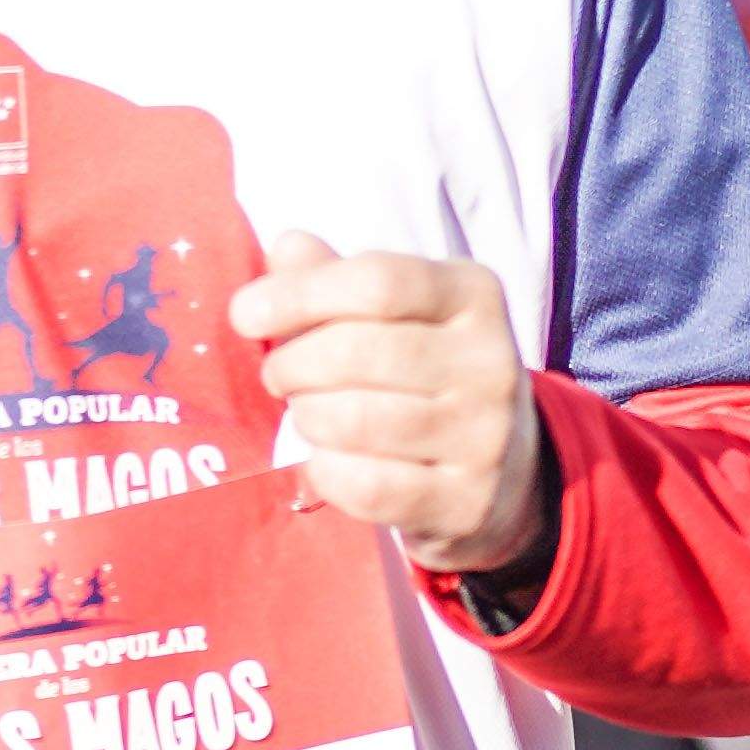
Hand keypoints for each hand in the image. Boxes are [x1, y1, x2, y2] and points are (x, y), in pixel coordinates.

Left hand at [233, 234, 550, 574]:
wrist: (505, 472)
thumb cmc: (425, 372)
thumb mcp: (396, 312)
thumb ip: (336, 277)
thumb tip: (287, 248)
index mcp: (473, 294)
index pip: (376, 281)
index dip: (297, 295)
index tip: (245, 315)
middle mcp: (491, 360)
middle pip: (357, 352)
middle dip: (293, 364)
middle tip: (278, 376)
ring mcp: (486, 436)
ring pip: (357, 421)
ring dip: (307, 417)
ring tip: (306, 413)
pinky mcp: (467, 501)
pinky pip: (368, 486)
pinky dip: (326, 470)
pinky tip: (325, 459)